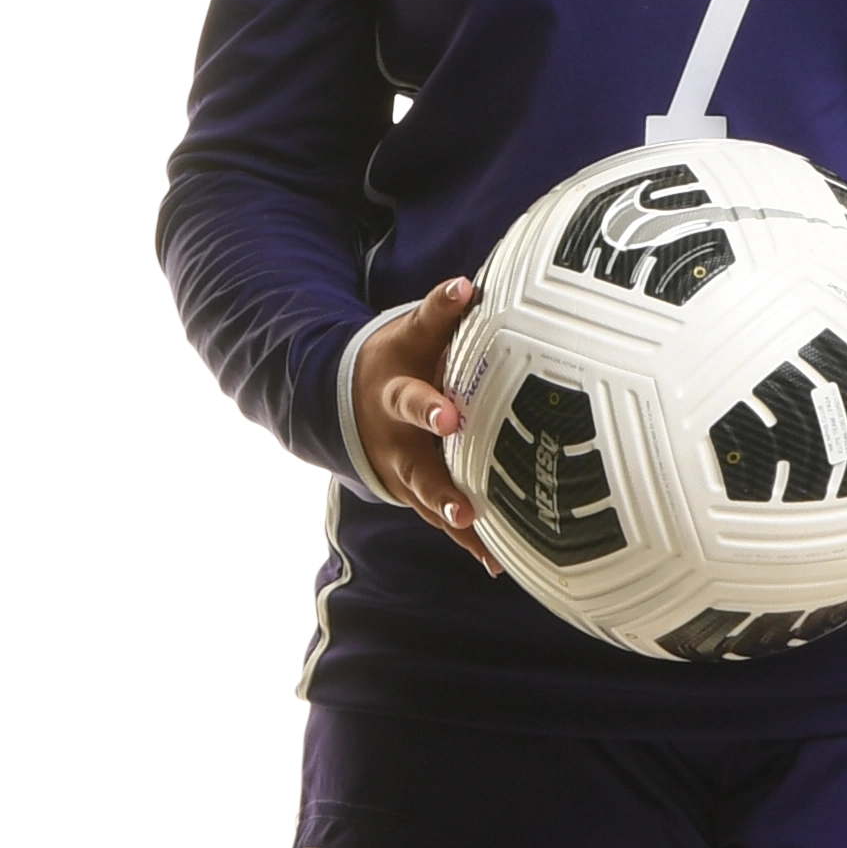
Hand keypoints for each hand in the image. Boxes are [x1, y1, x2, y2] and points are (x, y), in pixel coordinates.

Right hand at [350, 282, 503, 572]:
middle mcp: (397, 444)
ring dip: (452, 521)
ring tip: (477, 536)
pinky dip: (468, 543)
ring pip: (429, 502)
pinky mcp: (415, 496)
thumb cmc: (398, 362)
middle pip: (419, 468)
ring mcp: (404, 475)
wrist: (349, 403)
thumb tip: (469, 284)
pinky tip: (497, 564)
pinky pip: (441, 521)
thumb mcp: (410, 335)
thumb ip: (440, 312)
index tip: (450, 417)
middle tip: (464, 506)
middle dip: (440, 488)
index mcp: (397, 398)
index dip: (428, 408)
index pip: (412, 400)